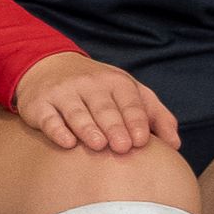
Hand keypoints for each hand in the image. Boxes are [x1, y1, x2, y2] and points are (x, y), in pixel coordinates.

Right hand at [10, 47, 179, 156]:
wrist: (47, 66)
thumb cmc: (97, 89)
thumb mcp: (128, 92)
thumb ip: (154, 115)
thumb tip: (175, 144)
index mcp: (115, 82)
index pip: (129, 101)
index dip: (135, 120)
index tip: (141, 141)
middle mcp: (88, 84)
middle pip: (104, 108)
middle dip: (114, 126)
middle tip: (123, 147)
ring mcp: (62, 93)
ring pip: (76, 112)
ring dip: (87, 128)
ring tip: (98, 144)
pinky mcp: (38, 105)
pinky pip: (48, 118)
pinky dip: (57, 130)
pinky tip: (67, 142)